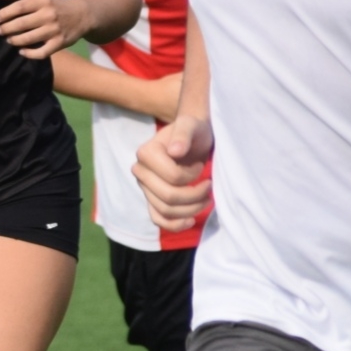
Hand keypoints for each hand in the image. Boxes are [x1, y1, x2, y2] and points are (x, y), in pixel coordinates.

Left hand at [0, 0, 90, 59]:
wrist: (83, 15)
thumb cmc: (55, 4)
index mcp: (43, 1)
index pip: (20, 6)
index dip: (4, 13)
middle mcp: (49, 15)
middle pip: (22, 24)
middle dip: (6, 29)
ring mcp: (54, 30)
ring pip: (29, 39)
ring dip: (15, 41)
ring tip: (9, 40)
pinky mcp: (59, 43)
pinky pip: (41, 52)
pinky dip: (29, 54)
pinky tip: (22, 51)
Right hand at [133, 112, 214, 233]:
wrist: (192, 136)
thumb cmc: (194, 130)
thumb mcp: (191, 126)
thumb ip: (183, 134)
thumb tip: (174, 151)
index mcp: (146, 154)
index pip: (172, 178)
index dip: (192, 176)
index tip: (201, 165)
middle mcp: (140, 172)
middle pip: (168, 197)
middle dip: (195, 196)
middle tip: (210, 185)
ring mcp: (145, 187)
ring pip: (165, 211)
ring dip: (191, 210)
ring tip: (207, 198)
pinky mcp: (151, 198)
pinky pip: (158, 219)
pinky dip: (174, 224)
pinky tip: (190, 221)